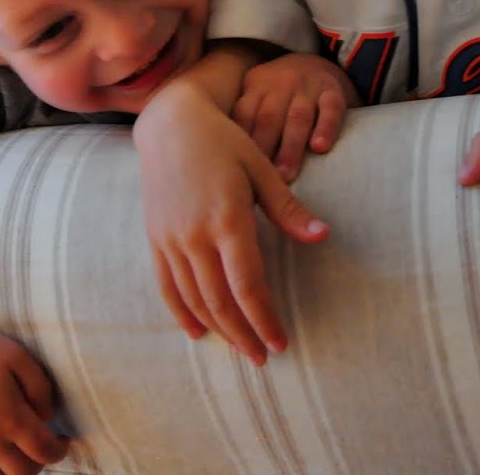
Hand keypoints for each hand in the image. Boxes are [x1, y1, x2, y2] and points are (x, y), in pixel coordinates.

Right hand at [0, 321, 69, 474]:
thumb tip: (48, 418)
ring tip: (15, 455)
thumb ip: (41, 389)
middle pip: (22, 474)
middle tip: (38, 447)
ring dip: (10, 474)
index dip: (60, 450)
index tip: (62, 441)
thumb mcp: (19, 357)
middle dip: (38, 464)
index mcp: (11, 417)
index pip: (45, 451)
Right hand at [136, 83, 329, 363]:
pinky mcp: (156, 239)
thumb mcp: (261, 169)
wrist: (171, 122)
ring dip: (219, 329)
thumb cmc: (224, 141)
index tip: (280, 342)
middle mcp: (195, 234)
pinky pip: (168, 286)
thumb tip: (323, 236)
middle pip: (220, 300)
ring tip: (240, 348)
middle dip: (244, 334)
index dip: (264, 317)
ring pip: (194, 299)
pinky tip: (199, 332)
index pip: (247, 284)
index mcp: (227, 217)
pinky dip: (182, 313)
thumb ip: (288, 209)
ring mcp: (171, 238)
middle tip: (263, 357)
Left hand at [234, 52, 359, 179]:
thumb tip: (222, 161)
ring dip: (291, 148)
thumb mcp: (257, 93)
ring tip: (286, 176)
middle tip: (257, 181)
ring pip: (298, 117)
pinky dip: (326, 128)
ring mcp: (308, 87)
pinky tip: (320, 148)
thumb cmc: (279, 91)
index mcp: (257, 85)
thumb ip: (243, 119)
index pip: (245, 115)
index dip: (240, 143)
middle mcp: (281, 83)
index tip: (235, 171)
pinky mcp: (333, 92)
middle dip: (263, 150)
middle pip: (269, 118)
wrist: (316, 61)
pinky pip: (331, 109)